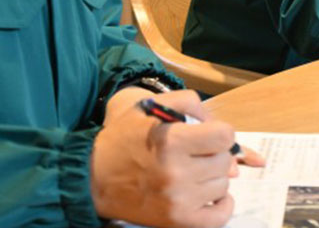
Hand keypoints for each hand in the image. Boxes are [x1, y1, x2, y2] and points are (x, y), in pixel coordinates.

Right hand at [91, 89, 236, 227]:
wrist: (93, 178)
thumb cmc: (123, 139)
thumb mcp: (149, 106)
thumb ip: (189, 102)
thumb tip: (217, 124)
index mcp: (171, 141)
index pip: (225, 136)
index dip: (219, 132)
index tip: (207, 136)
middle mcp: (176, 173)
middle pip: (224, 161)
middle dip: (214, 154)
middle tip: (195, 154)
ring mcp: (177, 200)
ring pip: (222, 186)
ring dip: (212, 178)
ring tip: (193, 172)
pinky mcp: (176, 221)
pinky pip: (219, 216)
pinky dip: (222, 206)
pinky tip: (210, 195)